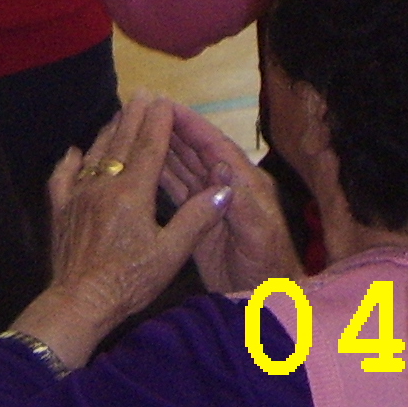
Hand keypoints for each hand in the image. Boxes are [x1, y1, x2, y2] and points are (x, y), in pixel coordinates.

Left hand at [11, 94, 233, 367]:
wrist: (79, 302)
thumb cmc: (129, 281)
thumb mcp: (171, 253)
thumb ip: (196, 218)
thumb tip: (224, 190)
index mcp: (133, 192)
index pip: (149, 147)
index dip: (159, 122)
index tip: (165, 100)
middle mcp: (104, 185)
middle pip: (121, 142)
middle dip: (134, 115)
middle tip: (143, 93)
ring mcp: (78, 196)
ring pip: (95, 154)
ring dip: (108, 131)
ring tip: (118, 115)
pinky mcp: (61, 211)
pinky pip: (63, 177)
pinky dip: (70, 161)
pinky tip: (74, 152)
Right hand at [157, 102, 297, 294]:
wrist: (268, 300)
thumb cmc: (269, 269)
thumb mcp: (259, 235)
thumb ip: (242, 202)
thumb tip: (219, 164)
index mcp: (245, 184)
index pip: (215, 147)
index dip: (192, 125)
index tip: (166, 105)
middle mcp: (228, 187)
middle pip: (198, 152)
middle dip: (174, 130)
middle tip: (144, 110)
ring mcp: (213, 205)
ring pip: (186, 169)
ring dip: (165, 149)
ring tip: (138, 131)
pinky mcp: (201, 222)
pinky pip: (180, 193)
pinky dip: (163, 178)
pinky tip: (144, 168)